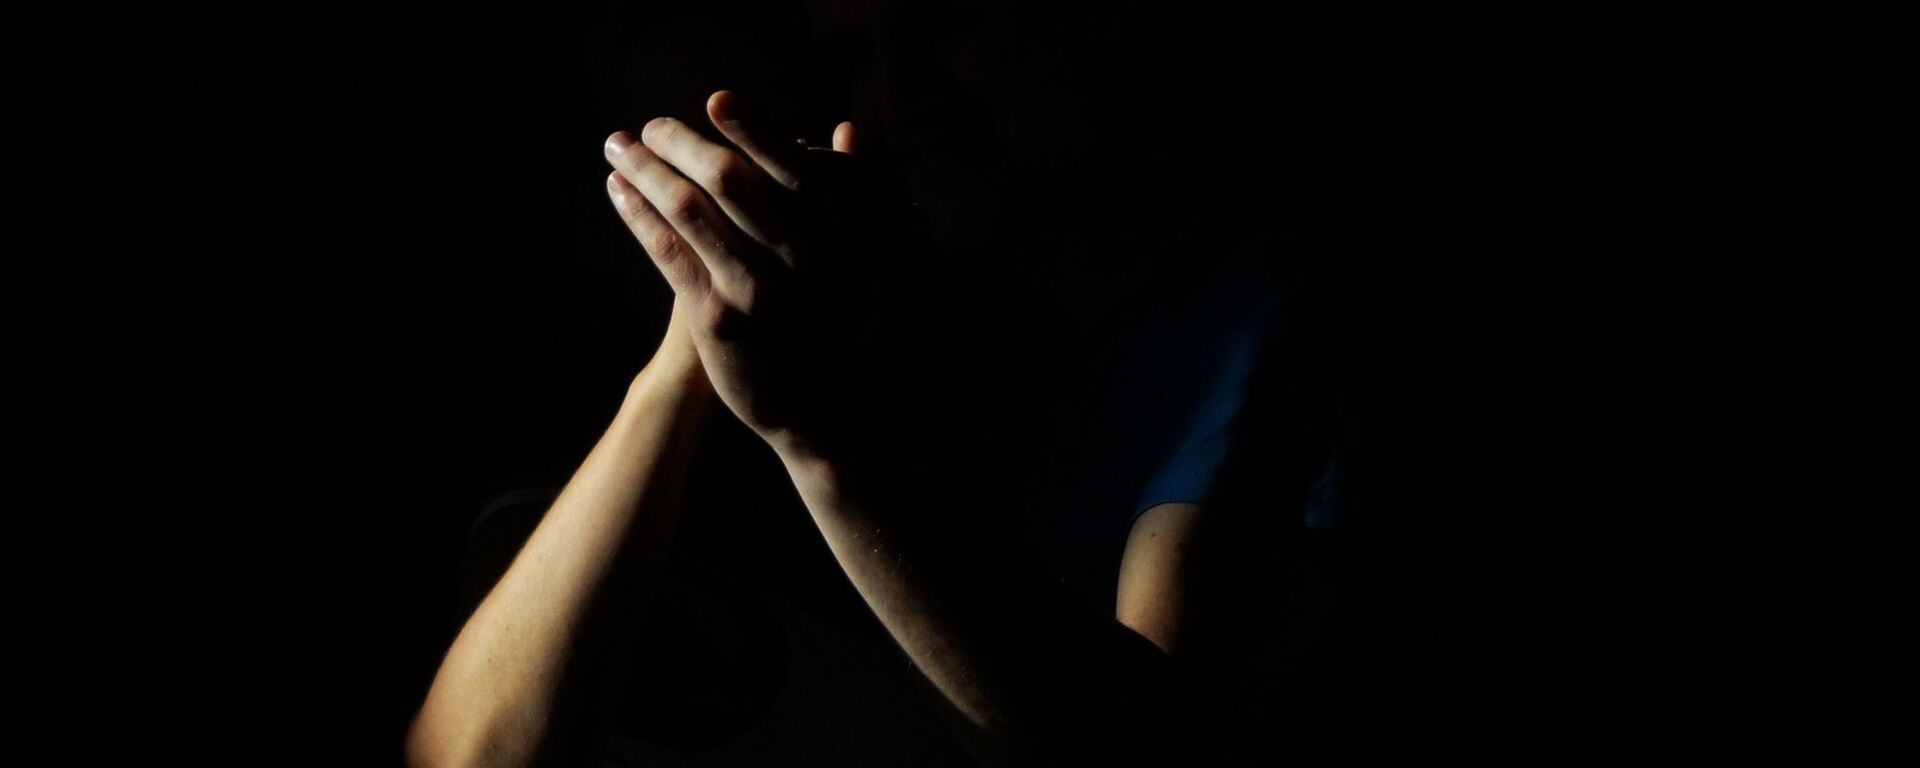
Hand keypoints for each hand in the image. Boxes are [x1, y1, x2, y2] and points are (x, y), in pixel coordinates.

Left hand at [603, 90, 919, 457]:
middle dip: (681, 142)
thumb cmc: (850, 324)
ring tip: (618, 147)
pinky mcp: (715, 317)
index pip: (785, 161)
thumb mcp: (869, 255)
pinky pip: (667, 251)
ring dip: (646, 169)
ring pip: (688, 208)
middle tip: (651, 125)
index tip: (715, 100)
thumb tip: (845, 126)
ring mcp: (751, 286)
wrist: (832, 410)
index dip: (748, 126)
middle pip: (727, 176)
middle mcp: (792, 255)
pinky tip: (618, 192)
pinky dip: (638, 214)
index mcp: (832, 231)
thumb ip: (861, 187)